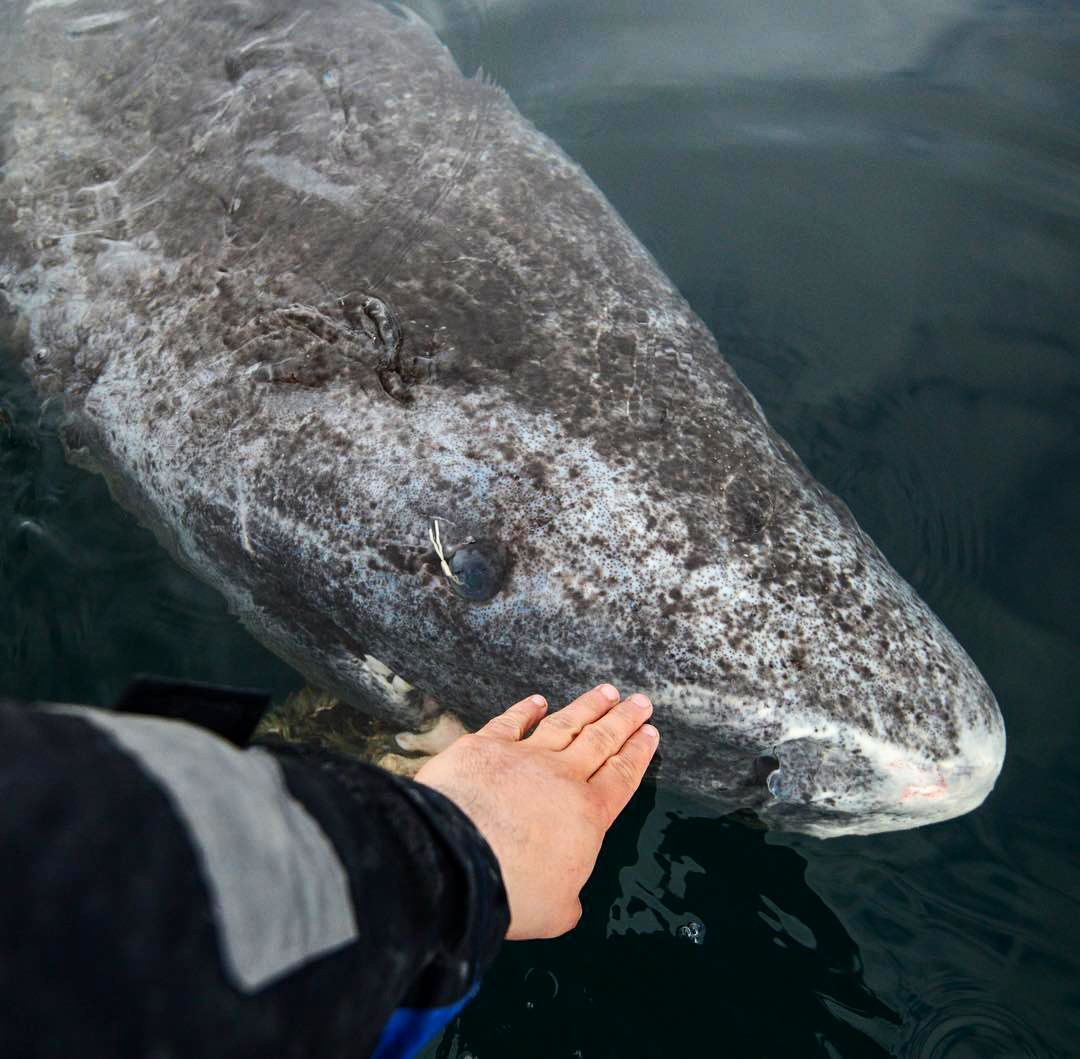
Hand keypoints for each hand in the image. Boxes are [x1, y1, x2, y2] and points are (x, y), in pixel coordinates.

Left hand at [414, 684, 658, 939]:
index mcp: (587, 815)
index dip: (638, 754)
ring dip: (587, 707)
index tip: (650, 734)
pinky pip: (512, 721)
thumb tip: (570, 902)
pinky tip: (537, 700)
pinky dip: (526, 709)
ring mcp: (523, 756)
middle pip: (601, 741)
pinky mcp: (484, 747)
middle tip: (640, 702)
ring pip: (565, 724)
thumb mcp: (556, 912)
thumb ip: (569, 901)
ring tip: (606, 692)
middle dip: (623, 720)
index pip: (621, 776)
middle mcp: (561, 777)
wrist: (457, 858)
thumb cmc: (511, 890)